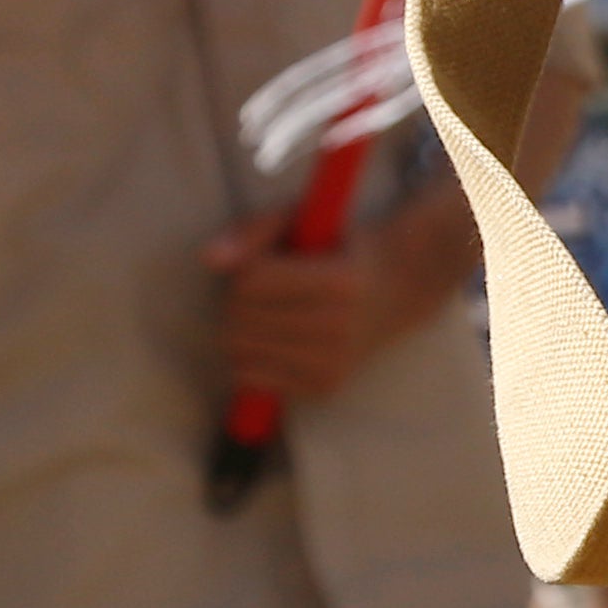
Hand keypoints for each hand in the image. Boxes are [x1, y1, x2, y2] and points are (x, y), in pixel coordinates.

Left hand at [210, 226, 400, 405]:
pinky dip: (250, 358)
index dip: (243, 269)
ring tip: (265, 313)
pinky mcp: (326, 385)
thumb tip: (209, 259)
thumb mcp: (302, 221)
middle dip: (236, 300)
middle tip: (260, 290)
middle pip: (240, 319)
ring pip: (240, 351)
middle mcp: (341, 327)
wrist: (399, 288)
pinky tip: (273, 341)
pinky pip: (252, 378)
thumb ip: (254, 230)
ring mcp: (335, 361)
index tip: (262, 263)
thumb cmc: (338, 247)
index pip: (250, 283)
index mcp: (340, 282)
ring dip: (239, 329)